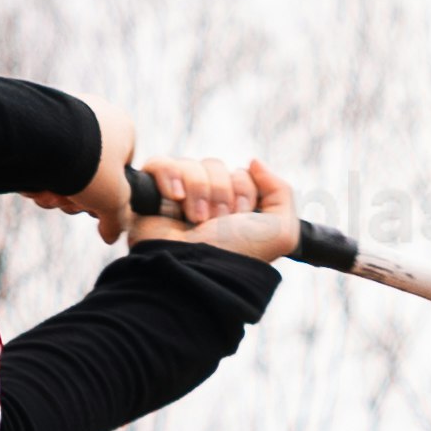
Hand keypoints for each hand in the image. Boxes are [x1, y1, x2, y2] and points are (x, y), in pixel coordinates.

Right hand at [119, 139, 303, 261]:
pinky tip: (175, 197)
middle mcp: (205, 202)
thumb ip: (281, 190)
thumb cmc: (237, 254)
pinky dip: (169, 175)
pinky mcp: (150, 196)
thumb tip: (253, 162)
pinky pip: (159, 164)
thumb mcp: (281, 230)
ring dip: (199, 191)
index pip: (240, 173)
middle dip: (221, 193)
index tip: (240, 217)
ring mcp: (176, 198)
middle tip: (217, 221)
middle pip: (215, 166)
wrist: (198, 269)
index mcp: (232, 208)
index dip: (244, 192)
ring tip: (195, 220)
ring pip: (190, 165)